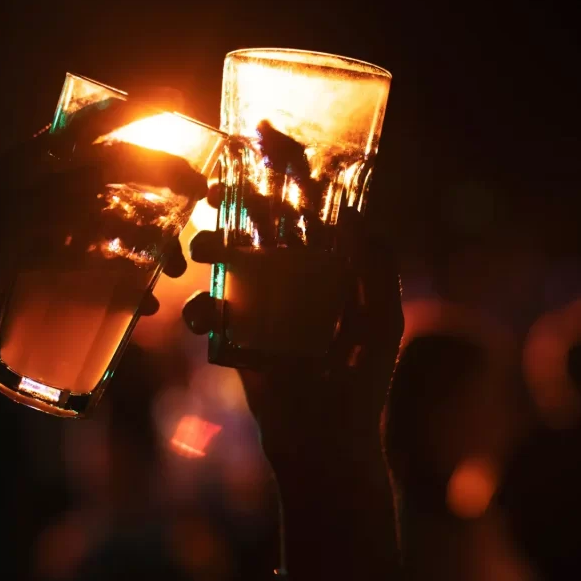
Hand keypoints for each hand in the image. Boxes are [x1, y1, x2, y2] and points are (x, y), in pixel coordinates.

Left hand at [1, 99, 206, 316]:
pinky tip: (144, 303)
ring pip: (117, 224)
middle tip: (202, 195)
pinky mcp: (53, 275)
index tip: (177, 100)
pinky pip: (102, 269)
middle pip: (117, 175)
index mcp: (30, 168)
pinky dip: (127, 284)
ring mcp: (52, 234)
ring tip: (173, 269)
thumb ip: (57, 199)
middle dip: (162, 183)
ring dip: (151, 242)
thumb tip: (109, 186)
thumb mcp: (7, 224)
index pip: (91, 128)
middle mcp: (45, 193)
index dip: (134, 111)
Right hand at [181, 189, 403, 580]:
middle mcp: (294, 280)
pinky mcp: (233, 337)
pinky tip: (204, 317)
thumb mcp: (381, 324)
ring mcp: (260, 306)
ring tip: (200, 247)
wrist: (324, 445)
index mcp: (330, 269)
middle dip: (239, 200)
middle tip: (218, 190)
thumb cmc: (361, 385)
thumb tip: (358, 216)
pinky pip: (208, 311)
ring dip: (210, 243)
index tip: (266, 136)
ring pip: (227, 258)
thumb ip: (376, 270)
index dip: (291, 171)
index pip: (310, 209)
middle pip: (262, 224)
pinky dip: (199, 308)